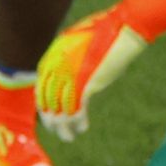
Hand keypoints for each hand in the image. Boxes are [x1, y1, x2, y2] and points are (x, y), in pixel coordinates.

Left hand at [34, 0, 165, 141]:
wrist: (124, 28)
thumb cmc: (106, 34)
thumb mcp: (80, 44)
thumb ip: (68, 60)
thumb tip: (64, 79)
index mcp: (53, 56)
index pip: (41, 87)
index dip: (44, 104)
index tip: (49, 116)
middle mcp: (57, 66)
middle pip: (48, 101)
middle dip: (52, 121)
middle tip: (58, 132)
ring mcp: (70, 74)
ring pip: (61, 110)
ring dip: (65, 127)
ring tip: (70, 137)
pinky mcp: (86, 82)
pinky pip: (76, 109)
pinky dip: (78, 121)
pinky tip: (83, 127)